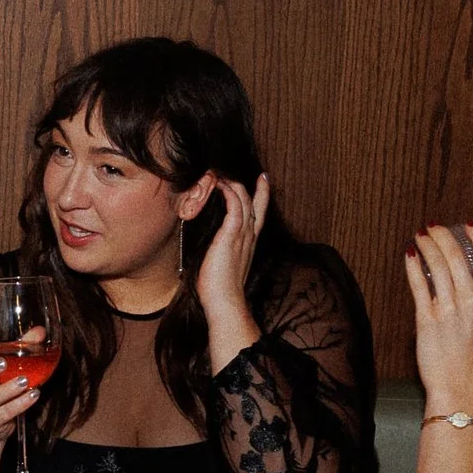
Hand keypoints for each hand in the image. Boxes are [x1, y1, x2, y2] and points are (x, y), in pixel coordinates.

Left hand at [193, 172, 269, 329]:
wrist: (225, 303)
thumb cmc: (219, 291)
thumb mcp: (222, 266)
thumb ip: (220, 254)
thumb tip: (209, 252)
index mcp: (249, 243)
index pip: (259, 213)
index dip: (262, 194)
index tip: (263, 178)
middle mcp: (249, 236)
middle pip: (255, 201)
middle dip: (245, 183)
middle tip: (231, 169)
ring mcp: (242, 234)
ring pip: (244, 198)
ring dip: (231, 182)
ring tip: (219, 172)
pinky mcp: (231, 235)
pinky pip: (234, 205)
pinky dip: (228, 191)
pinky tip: (219, 183)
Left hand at [405, 222, 472, 411]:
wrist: (456, 380)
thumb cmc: (467, 351)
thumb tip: (458, 273)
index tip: (468, 224)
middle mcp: (471, 299)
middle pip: (456, 255)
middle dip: (442, 235)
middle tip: (432, 226)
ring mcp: (449, 308)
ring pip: (437, 266)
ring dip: (426, 246)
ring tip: (419, 236)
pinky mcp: (427, 318)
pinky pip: (418, 284)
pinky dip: (412, 266)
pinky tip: (409, 255)